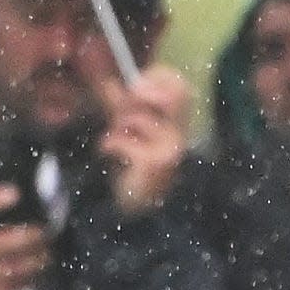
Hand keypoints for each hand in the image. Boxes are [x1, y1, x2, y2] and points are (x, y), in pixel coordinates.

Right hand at [0, 187, 53, 289]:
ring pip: (14, 267)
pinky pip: (14, 287)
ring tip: (46, 255)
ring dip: (36, 261)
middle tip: (45, 233)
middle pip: (3, 242)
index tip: (14, 192)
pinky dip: (30, 281)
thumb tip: (25, 217)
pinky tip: (38, 276)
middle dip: (30, 237)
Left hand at [97, 62, 194, 218]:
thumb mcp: (127, 130)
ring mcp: (170, 149)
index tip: (134, 85)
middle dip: (139, 96)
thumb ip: (121, 106)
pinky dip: (110, 144)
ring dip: (118, 126)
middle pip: (172, 94)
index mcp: (176, 125)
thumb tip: (108, 81)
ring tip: (111, 139)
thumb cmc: (131, 169)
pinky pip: (124, 139)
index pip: (180, 86)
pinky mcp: (154, 162)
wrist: (134, 211)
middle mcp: (179, 135)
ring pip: (139, 117)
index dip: (156, 78)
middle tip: (121, 111)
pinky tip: (108, 152)